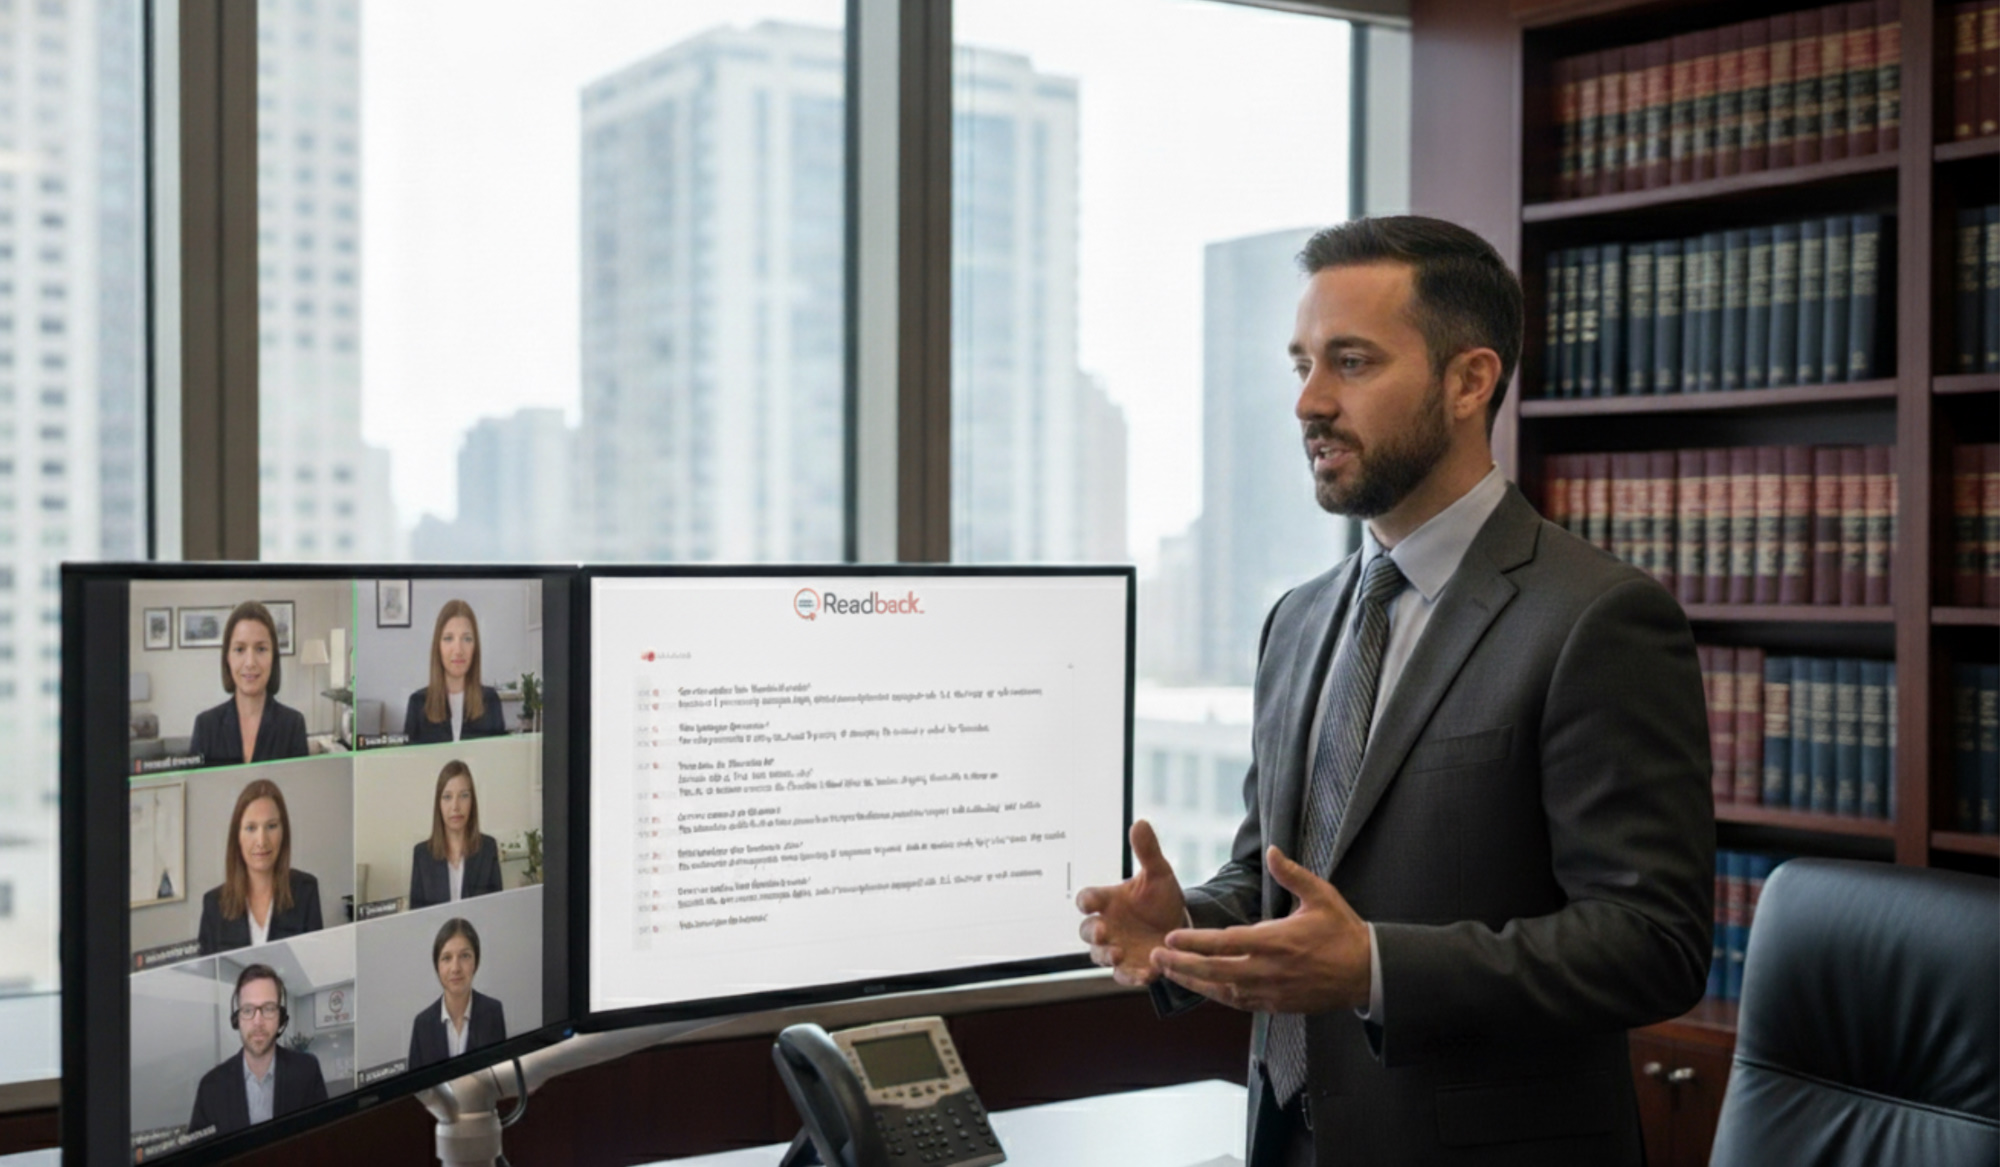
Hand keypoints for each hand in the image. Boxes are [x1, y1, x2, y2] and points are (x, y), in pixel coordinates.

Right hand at [1075, 820, 1186, 985]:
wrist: (1181, 927)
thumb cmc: (1161, 899)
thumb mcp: (1159, 874)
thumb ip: (1147, 851)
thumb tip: (1140, 822)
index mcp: (1109, 901)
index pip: (1088, 899)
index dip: (1087, 900)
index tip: (1090, 902)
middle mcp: (1107, 925)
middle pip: (1087, 930)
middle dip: (1092, 932)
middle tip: (1103, 931)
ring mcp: (1117, 948)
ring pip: (1099, 955)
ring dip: (1105, 955)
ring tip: (1117, 953)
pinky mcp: (1131, 967)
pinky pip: (1123, 975)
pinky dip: (1130, 976)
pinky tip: (1145, 974)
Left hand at [1151, 846, 1370, 1013]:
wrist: (1366, 973)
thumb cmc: (1342, 931)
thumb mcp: (1322, 896)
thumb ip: (1293, 874)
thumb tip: (1272, 851)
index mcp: (1279, 941)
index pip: (1228, 942)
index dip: (1196, 941)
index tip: (1172, 935)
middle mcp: (1271, 970)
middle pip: (1216, 971)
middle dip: (1183, 963)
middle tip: (1157, 954)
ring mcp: (1272, 991)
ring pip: (1223, 991)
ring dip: (1193, 982)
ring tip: (1167, 971)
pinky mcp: (1276, 1005)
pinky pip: (1238, 1003)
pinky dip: (1215, 995)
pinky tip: (1199, 986)